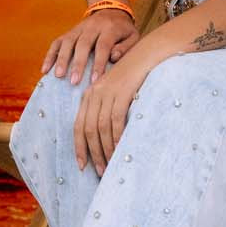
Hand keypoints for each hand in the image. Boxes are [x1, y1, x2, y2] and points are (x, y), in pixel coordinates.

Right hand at [42, 10, 139, 85]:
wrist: (111, 10)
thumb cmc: (123, 30)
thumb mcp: (132, 36)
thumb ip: (126, 48)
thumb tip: (113, 57)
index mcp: (110, 28)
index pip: (103, 46)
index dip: (99, 63)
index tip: (94, 80)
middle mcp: (92, 26)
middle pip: (83, 44)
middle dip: (77, 63)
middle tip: (74, 81)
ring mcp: (78, 28)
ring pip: (68, 42)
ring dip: (61, 59)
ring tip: (58, 75)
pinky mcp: (69, 32)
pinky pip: (57, 42)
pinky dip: (50, 55)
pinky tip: (45, 69)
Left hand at [73, 39, 160, 173]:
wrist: (147, 55)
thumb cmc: (133, 78)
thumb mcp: (115, 93)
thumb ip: (106, 111)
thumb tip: (107, 140)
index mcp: (89, 95)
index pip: (78, 126)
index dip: (79, 147)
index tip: (82, 165)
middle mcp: (94, 94)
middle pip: (87, 129)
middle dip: (93, 153)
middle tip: (99, 171)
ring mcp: (107, 92)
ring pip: (101, 127)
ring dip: (105, 148)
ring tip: (110, 165)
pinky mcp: (121, 92)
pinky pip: (116, 119)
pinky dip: (117, 135)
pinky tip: (121, 148)